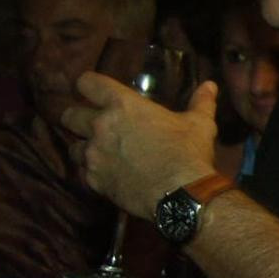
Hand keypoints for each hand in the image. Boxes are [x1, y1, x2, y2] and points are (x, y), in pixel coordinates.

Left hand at [62, 75, 218, 218]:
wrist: (181, 194)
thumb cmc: (188, 152)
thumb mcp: (199, 124)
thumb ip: (201, 102)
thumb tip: (210, 85)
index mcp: (123, 105)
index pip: (87, 83)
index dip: (87, 84)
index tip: (92, 89)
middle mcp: (100, 127)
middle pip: (68, 115)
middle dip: (77, 117)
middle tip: (91, 123)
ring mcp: (94, 155)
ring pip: (72, 147)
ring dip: (83, 147)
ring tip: (100, 153)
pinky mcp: (94, 180)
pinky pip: (83, 173)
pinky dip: (93, 172)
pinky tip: (109, 175)